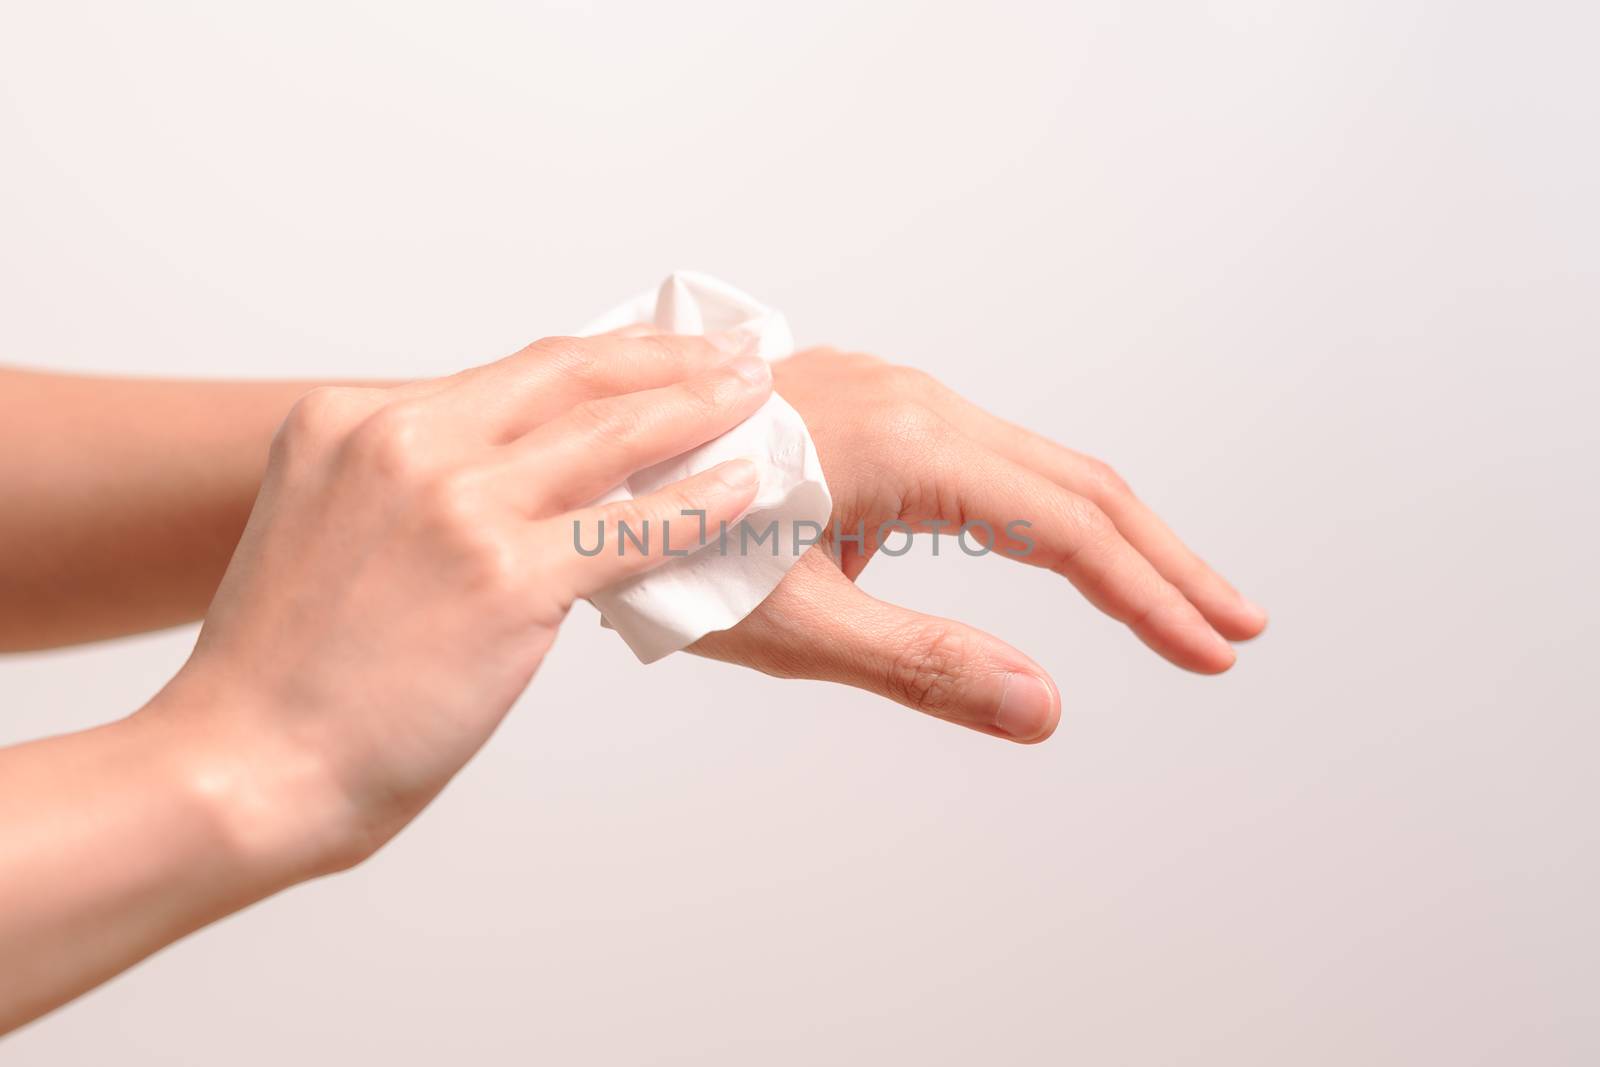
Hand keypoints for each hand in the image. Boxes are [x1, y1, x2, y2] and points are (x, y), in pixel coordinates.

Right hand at [152, 333, 771, 874]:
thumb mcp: (329, 530)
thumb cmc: (289, 672)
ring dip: (698, 411)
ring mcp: (455, 505)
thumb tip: (510, 480)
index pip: (513, 372)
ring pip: (610, 437)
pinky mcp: (504, 580)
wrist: (242, 765)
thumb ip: (408, 487)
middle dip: (668, 360)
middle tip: (736, 356)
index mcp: (352, 419)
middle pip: (570, 376)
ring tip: (756, 401)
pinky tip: (744, 489)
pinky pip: (629, 529)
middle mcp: (402, 441)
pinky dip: (699, 504)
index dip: (605, 359)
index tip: (663, 354)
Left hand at [691, 347, 1266, 742]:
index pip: (1066, 528)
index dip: (1148, 596)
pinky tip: (1058, 565)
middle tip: (1234, 629)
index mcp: (904, 443)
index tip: (1212, 654)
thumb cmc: (664, 543)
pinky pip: (986, 461)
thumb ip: (924, 665)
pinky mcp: (871, 410)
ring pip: (1037, 466)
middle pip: (1076, 485)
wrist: (582, 462)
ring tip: (1170, 605)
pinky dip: (1043, 517)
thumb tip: (1044, 708)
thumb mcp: (793, 621)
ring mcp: (892, 397)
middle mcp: (912, 401)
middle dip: (1161, 561)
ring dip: (1112, 538)